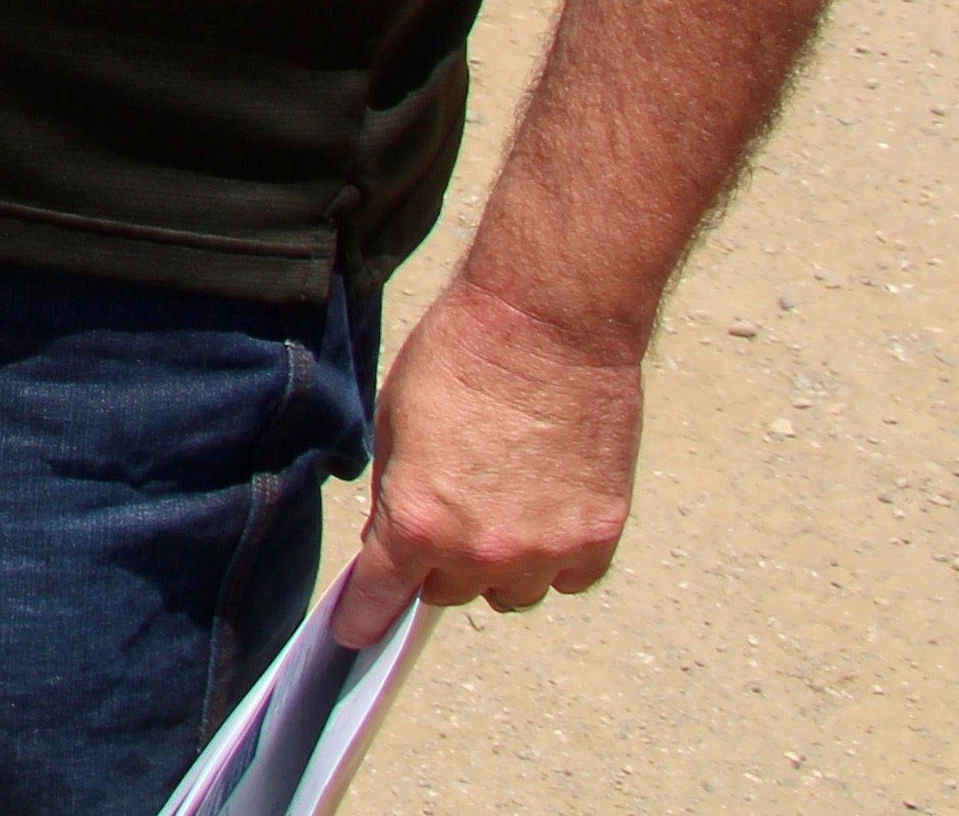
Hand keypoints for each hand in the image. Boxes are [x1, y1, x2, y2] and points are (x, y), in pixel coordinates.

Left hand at [330, 274, 643, 641]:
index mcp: (421, 522)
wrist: (548, 324)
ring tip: (500, 507)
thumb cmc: (459, 356)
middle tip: (445, 517)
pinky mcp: (600, 534)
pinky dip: (556, 558)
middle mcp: (484, 550)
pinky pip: (570, 577)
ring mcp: (547, 548)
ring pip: (513, 592)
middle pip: (449, 592)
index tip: (357, 634)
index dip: (367, 616)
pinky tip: (547, 512)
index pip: (384, 595)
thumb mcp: (396, 424)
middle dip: (437, 564)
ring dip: (499, 566)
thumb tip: (396, 536)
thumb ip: (397, 493)